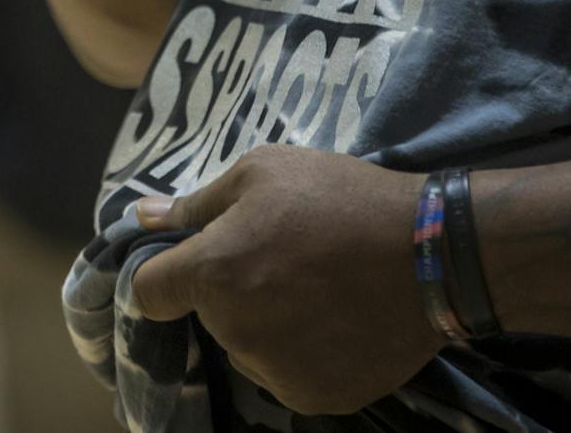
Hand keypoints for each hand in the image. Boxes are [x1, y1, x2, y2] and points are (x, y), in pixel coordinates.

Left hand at [131, 145, 445, 415]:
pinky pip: (287, 374)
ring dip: (266, 324)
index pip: (149, 292)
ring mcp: (275, 371)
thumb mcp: (264, 172)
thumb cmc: (340, 197)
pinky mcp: (315, 397)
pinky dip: (303, 353)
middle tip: (284, 259)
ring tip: (317, 289)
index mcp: (213, 273)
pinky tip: (336, 320)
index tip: (196, 260)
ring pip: (247, 348)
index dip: (165, 273)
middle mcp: (235, 331)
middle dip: (232, 290)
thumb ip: (196, 204)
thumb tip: (140, 216)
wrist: (430, 252)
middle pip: (209, 316)